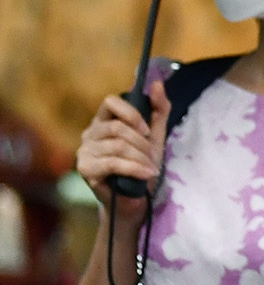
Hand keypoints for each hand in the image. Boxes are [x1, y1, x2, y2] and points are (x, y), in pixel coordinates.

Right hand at [76, 81, 170, 208]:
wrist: (136, 201)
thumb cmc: (142, 167)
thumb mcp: (155, 137)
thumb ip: (158, 110)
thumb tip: (157, 83)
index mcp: (104, 122)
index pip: (110, 101)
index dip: (131, 112)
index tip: (145, 130)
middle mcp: (90, 134)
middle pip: (117, 127)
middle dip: (141, 143)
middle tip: (152, 157)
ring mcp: (85, 151)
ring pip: (117, 145)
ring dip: (141, 159)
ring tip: (150, 169)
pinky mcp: (86, 169)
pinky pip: (112, 163)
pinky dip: (135, 168)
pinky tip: (146, 174)